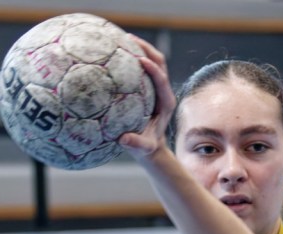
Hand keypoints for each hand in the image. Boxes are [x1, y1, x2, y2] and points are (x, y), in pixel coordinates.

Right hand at [119, 35, 176, 160]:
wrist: (151, 146)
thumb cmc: (147, 147)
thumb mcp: (142, 147)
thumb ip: (136, 144)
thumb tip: (123, 140)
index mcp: (166, 102)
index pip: (162, 81)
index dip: (154, 69)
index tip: (140, 59)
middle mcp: (163, 91)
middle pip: (160, 63)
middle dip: (147, 49)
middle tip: (129, 38)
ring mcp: (157, 87)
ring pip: (153, 61)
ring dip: (141, 47)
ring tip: (122, 36)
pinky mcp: (149, 86)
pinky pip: (142, 67)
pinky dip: (132, 56)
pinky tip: (115, 49)